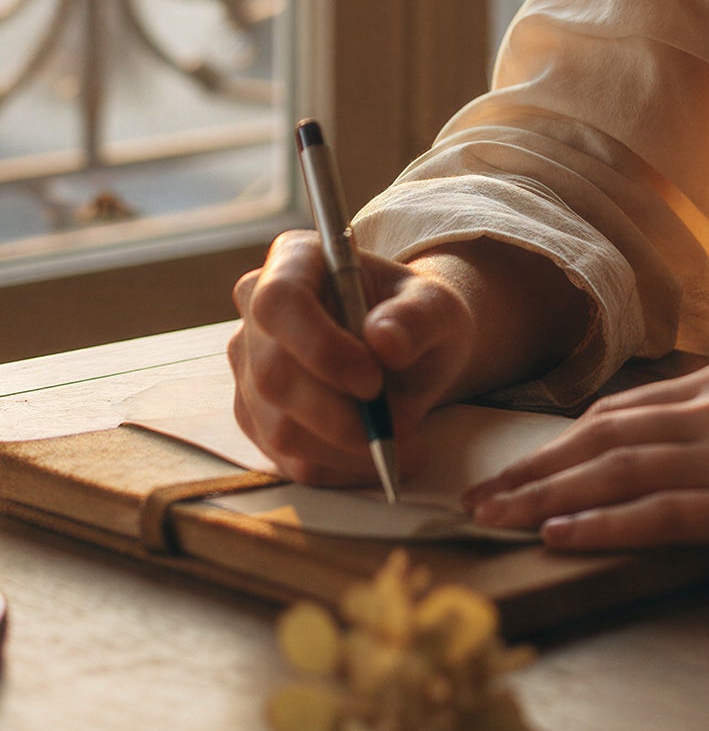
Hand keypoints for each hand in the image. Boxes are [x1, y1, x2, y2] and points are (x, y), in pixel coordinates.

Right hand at [229, 232, 476, 486]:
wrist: (409, 349)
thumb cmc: (417, 316)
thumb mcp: (437, 306)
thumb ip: (417, 316)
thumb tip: (384, 341)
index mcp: (295, 260)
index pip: (280, 301)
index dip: (319, 346)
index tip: (372, 381)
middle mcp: (257, 311)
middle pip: (273, 374)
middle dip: (339, 416)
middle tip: (401, 426)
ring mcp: (249, 368)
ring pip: (279, 427)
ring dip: (347, 450)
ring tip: (406, 445)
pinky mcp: (257, 419)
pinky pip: (288, 461)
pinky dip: (341, 469)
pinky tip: (381, 458)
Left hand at [465, 362, 708, 562]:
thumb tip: (680, 455)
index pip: (618, 410)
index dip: (558, 442)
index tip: (514, 467)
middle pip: (598, 436)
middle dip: (530, 467)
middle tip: (474, 499)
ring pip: (613, 470)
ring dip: (543, 496)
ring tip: (492, 519)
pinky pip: (657, 511)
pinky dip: (599, 522)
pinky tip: (559, 535)